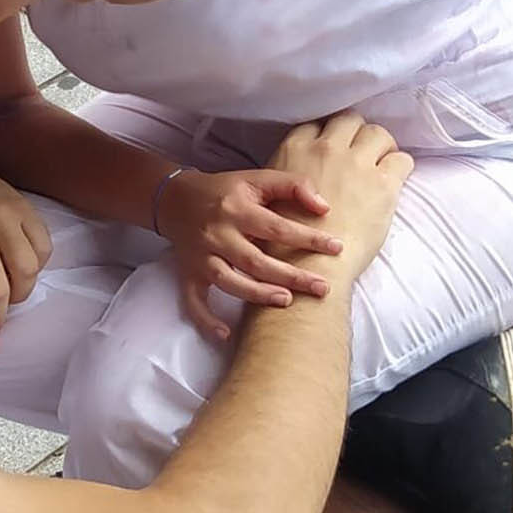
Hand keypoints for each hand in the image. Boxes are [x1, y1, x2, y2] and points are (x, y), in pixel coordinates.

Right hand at [158, 168, 345, 338]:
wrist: (174, 199)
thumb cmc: (225, 190)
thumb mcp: (256, 178)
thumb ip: (293, 185)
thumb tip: (324, 209)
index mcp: (237, 209)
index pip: (277, 228)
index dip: (308, 239)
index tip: (337, 248)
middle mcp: (217, 234)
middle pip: (256, 261)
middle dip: (291, 276)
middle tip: (322, 288)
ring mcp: (201, 256)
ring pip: (229, 281)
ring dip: (257, 294)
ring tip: (286, 301)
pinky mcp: (189, 273)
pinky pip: (193, 300)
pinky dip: (206, 319)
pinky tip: (225, 334)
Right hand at [265, 112, 412, 276]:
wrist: (309, 263)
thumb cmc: (285, 238)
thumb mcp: (272, 194)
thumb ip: (288, 172)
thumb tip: (304, 169)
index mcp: (295, 149)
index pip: (318, 124)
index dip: (329, 135)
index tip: (334, 149)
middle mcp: (327, 148)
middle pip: (349, 120)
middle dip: (356, 133)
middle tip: (360, 152)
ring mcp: (357, 163)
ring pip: (379, 133)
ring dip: (381, 146)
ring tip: (380, 164)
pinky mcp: (383, 183)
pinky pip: (403, 159)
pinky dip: (400, 166)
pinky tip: (394, 179)